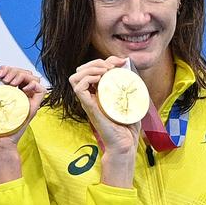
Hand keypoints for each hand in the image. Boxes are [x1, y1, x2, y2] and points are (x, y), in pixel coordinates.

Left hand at [0, 65, 46, 145]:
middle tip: (5, 78)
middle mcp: (20, 96)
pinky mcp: (33, 107)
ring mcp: (27, 101)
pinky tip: (23, 89)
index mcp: (9, 94)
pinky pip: (41, 90)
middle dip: (14, 70)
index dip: (8, 69)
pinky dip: (34, 84)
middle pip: (24, 73)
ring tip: (11, 83)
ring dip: (22, 75)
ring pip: (33, 78)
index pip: (14, 74)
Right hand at [69, 57, 142, 186]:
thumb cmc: (127, 125)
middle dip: (95, 62)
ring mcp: (88, 102)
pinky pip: (79, 89)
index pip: (91, 70)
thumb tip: (130, 68)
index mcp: (98, 93)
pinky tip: (101, 79)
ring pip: (75, 77)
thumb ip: (128, 86)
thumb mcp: (130, 100)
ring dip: (90, 69)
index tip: (120, 62)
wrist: (125, 144)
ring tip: (105, 72)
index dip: (104, 60)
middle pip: (80, 71)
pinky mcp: (89, 108)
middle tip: (111, 67)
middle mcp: (90, 96)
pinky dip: (87, 79)